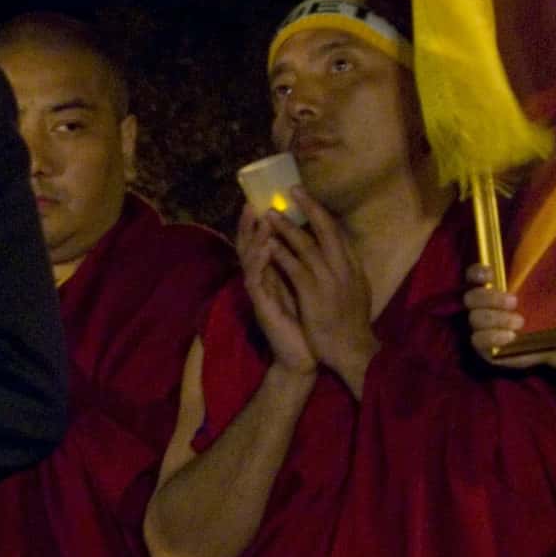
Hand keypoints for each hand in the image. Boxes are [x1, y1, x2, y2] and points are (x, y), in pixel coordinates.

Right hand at [235, 202, 316, 376]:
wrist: (304, 357)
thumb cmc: (306, 322)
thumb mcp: (305, 286)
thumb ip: (299, 264)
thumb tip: (307, 237)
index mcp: (272, 274)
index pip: (261, 242)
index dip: (260, 222)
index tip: (264, 199)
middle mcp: (262, 280)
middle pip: (248, 247)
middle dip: (249, 225)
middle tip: (251, 204)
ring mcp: (259, 293)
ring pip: (250, 260)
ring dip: (254, 239)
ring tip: (260, 220)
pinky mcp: (261, 307)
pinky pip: (257, 281)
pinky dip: (260, 263)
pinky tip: (266, 249)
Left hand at [268, 192, 378, 396]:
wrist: (352, 352)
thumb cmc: (351, 325)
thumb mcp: (356, 292)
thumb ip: (347, 271)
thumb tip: (339, 254)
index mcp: (354, 267)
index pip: (338, 233)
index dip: (322, 213)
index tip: (309, 198)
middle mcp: (344, 268)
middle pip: (326, 230)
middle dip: (309, 207)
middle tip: (293, 189)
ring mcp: (330, 281)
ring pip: (307, 245)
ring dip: (287, 227)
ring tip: (271, 213)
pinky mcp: (314, 295)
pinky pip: (295, 268)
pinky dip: (282, 254)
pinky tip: (270, 243)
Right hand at [466, 265, 555, 400]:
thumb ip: (551, 269)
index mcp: (497, 289)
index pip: (473, 276)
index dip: (477, 273)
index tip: (491, 273)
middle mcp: (486, 308)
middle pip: (472, 298)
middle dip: (490, 297)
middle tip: (515, 301)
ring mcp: (485, 330)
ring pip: (475, 319)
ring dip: (496, 318)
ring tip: (520, 323)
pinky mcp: (487, 350)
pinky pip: (478, 341)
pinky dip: (492, 337)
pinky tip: (512, 338)